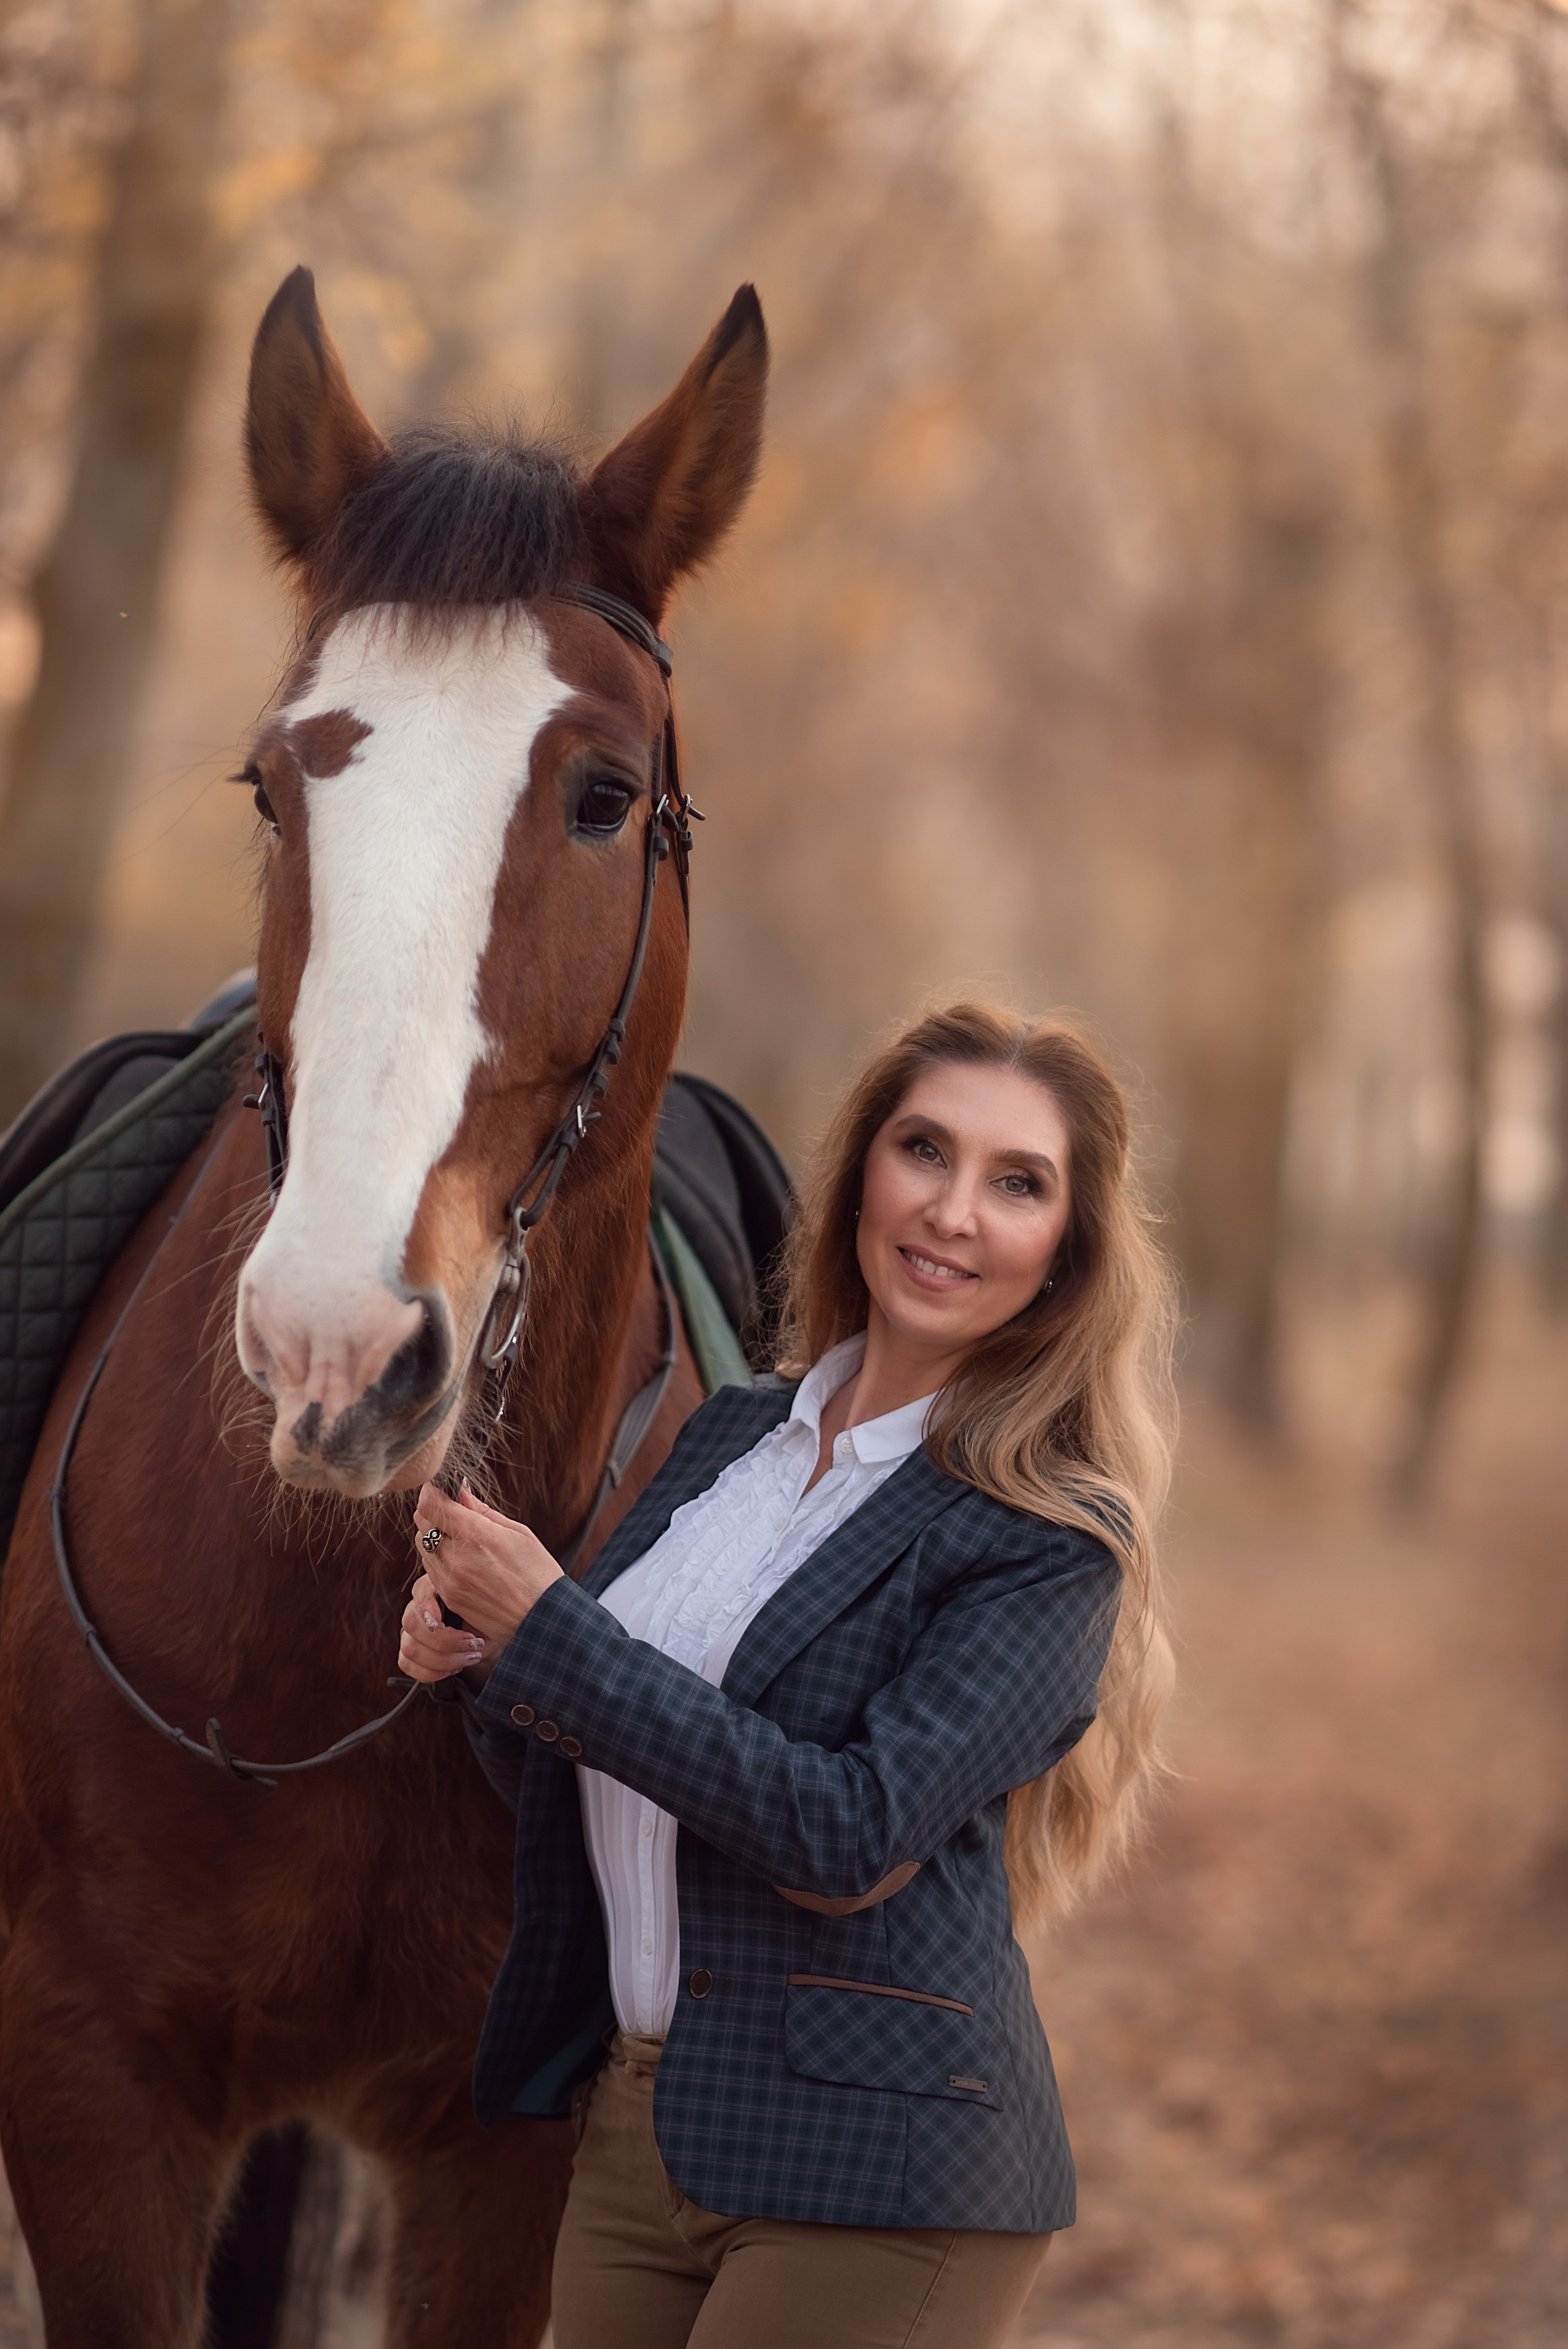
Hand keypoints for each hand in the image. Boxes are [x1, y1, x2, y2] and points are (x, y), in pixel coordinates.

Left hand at [398, 1482, 563, 1684]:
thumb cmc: (538, 1573)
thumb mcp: (518, 1533)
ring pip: (422, 1545)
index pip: (430, 1504)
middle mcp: (457, 1558)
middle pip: (422, 1522)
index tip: (443, 1489)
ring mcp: (449, 1580)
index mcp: (478, 1536)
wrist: (542, 1621)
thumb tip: (460, 1491)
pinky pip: (429, 1568)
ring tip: (459, 1536)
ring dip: (434, 1534)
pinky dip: (438, 1557)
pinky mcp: (448, 1596)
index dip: (433, 1492)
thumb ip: (483, 1512)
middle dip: (434, 1511)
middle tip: (453, 1510)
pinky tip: (460, 1558)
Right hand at [398, 1572, 487, 1684]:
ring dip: (443, 1659)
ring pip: (410, 1648)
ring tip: (469, 1658)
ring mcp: (409, 1633)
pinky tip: (453, 1668)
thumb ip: (472, 1590)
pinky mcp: (409, 1654)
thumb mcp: (484, 1601)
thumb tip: (457, 1590)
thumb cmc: (486, 1615)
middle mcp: (416, 1609)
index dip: (426, 1607)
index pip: (420, 1591)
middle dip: (446, 1640)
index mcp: (434, 1588)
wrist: (489, 1636)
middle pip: (411, 1624)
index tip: (440, 1622)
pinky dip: (432, 1672)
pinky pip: (408, 1665)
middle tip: (474, 1644)